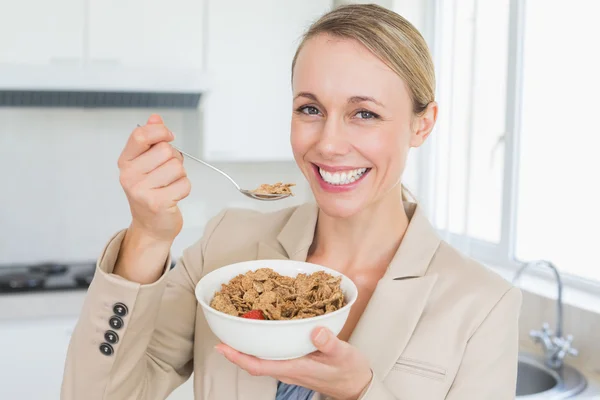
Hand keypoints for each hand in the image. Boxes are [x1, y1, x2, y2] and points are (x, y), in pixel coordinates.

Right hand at [118, 114, 189, 242]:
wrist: (151, 226)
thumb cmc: (151, 191)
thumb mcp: (146, 164)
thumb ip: (151, 140)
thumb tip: (155, 118)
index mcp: (126, 162)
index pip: (141, 135)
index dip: (160, 131)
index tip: (169, 137)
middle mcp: (129, 175)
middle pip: (165, 150)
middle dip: (174, 158)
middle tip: (167, 172)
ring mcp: (142, 190)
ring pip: (177, 167)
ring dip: (180, 175)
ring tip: (169, 185)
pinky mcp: (158, 203)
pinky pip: (184, 184)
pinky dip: (184, 189)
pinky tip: (173, 196)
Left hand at [216, 327, 372, 399]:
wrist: (358, 385)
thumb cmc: (350, 371)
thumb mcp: (343, 354)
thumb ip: (329, 343)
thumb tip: (315, 331)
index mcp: (294, 368)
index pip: (257, 366)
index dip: (237, 356)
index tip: (221, 345)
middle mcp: (288, 369)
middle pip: (254, 360)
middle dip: (237, 346)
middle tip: (225, 326)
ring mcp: (291, 367)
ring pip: (262, 357)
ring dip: (248, 344)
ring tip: (239, 324)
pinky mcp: (296, 362)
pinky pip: (273, 354)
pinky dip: (264, 342)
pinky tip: (265, 329)